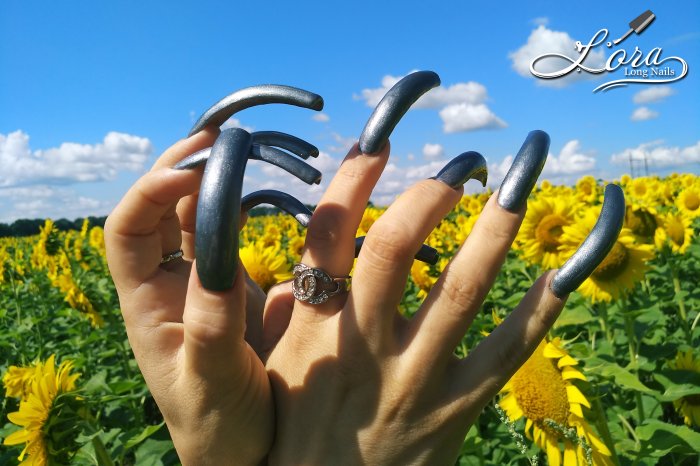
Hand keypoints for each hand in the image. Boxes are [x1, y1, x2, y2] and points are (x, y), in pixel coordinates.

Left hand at [104, 128, 271, 465]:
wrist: (243, 450)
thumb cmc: (216, 427)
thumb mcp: (212, 382)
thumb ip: (211, 327)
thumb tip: (215, 262)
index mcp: (147, 306)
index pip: (126, 232)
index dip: (149, 194)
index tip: (191, 174)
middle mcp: (169, 285)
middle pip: (158, 211)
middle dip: (179, 169)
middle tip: (218, 137)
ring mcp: (202, 283)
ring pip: (194, 216)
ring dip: (212, 180)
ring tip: (242, 149)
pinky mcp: (234, 287)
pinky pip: (229, 234)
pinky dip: (242, 205)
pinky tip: (265, 189)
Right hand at [261, 132, 568, 463]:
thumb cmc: (294, 428)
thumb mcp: (274, 366)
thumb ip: (284, 308)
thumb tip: (307, 255)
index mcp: (313, 326)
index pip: (330, 234)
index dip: (355, 177)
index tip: (382, 136)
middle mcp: (364, 345)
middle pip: (396, 250)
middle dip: (430, 194)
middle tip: (464, 163)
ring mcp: (414, 378)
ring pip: (462, 292)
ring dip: (496, 230)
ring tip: (520, 183)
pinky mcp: (455, 410)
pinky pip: (505, 354)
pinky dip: (537, 311)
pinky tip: (560, 273)